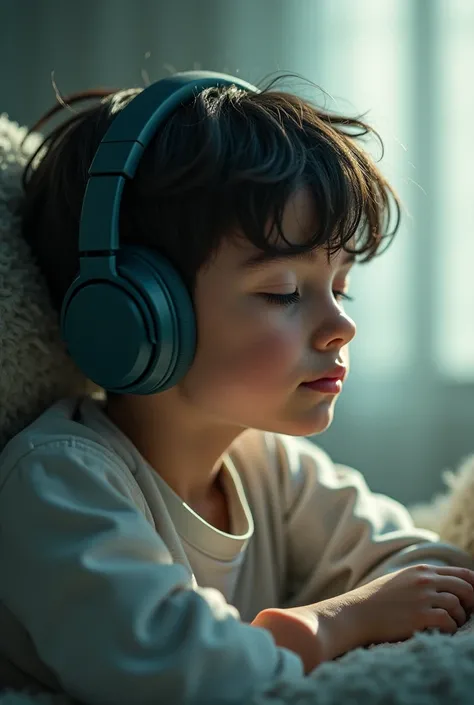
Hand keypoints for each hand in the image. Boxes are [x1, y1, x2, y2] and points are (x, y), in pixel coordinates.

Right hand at [346, 564, 473, 646]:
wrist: (356, 612)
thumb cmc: (377, 600)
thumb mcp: (400, 580)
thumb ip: (421, 579)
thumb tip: (444, 586)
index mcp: (421, 570)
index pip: (461, 573)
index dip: (473, 585)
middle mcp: (425, 580)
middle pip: (465, 588)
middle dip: (471, 603)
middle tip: (466, 615)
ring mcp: (423, 598)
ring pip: (457, 607)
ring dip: (457, 619)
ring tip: (448, 625)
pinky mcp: (420, 617)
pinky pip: (448, 623)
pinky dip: (449, 629)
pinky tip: (439, 632)